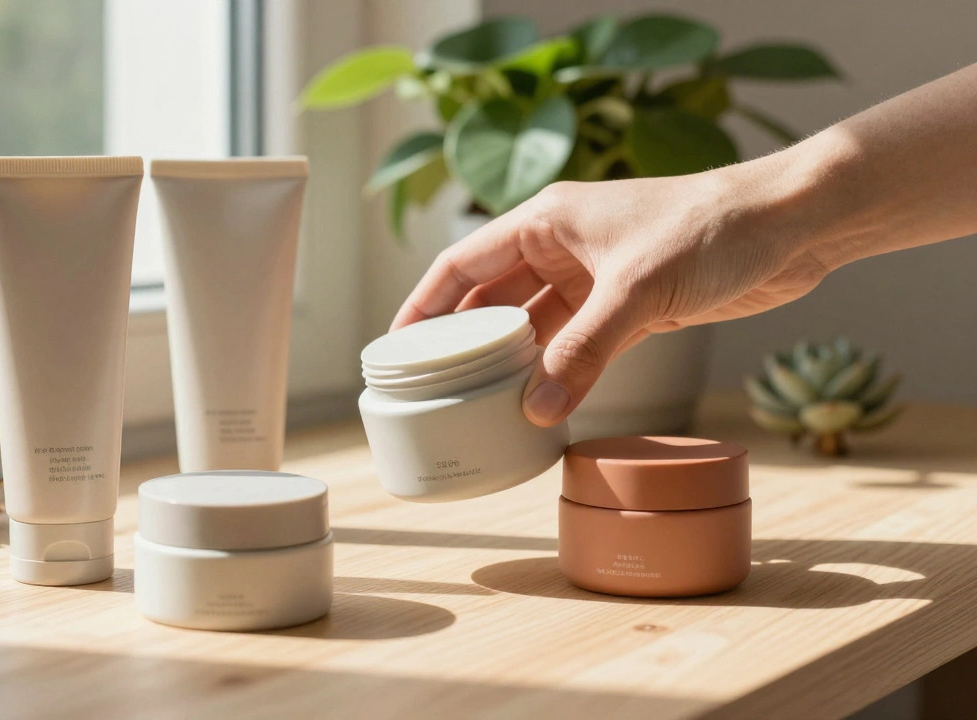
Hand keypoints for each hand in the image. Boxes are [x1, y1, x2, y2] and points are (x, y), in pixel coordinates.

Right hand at [391, 160, 832, 426]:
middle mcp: (562, 248)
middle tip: (432, 388)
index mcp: (546, 222)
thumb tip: (536, 409)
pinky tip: (539, 402)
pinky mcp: (629, 308)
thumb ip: (584, 350)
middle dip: (463, 340)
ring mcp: (595, 280)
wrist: (787, 227)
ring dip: (512, 362)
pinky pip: (576, 345)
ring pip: (535, 327)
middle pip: (492, 299)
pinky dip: (557, 372)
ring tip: (479, 404)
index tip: (395, 347)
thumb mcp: (636, 291)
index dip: (423, 304)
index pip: (463, 264)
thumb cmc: (709, 230)